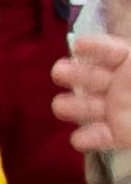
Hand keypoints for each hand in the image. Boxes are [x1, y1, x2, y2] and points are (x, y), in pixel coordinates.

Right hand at [57, 32, 130, 150]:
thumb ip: (130, 59)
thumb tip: (90, 44)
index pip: (109, 51)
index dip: (95, 47)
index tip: (79, 46)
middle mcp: (121, 84)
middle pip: (91, 76)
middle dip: (74, 74)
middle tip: (60, 73)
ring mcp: (118, 110)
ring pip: (88, 105)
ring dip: (74, 106)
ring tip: (62, 107)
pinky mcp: (120, 134)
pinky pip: (100, 137)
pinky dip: (88, 139)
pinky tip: (79, 138)